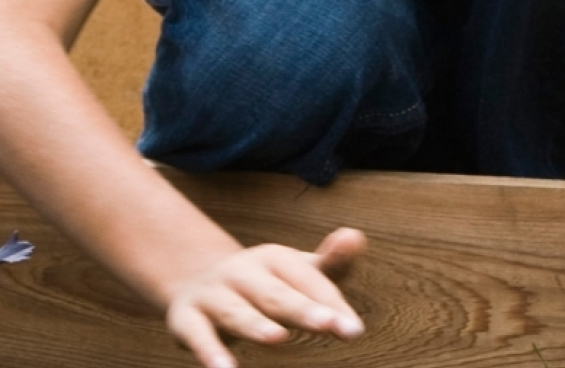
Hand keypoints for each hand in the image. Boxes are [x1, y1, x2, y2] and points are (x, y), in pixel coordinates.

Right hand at [165, 228, 366, 367]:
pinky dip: (209, 352)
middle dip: (301, 309)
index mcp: (275, 258)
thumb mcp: (298, 271)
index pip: (309, 281)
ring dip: (255, 325)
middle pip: (276, 294)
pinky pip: (197, 335)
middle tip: (327, 325)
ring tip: (277, 338)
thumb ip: (331, 263)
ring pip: (236, 311)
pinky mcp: (186, 317)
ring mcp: (213, 294)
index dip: (331, 304)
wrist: (197, 281)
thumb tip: (355, 237)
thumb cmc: (266, 283)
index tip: (352, 329)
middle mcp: (242, 272)